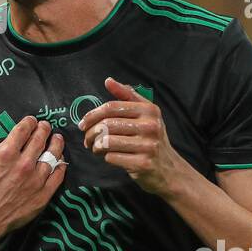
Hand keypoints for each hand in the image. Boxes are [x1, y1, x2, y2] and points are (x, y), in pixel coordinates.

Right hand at [0, 110, 66, 244]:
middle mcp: (24, 164)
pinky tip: (60, 161)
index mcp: (6, 153)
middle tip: (45, 126)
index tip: (31, 121)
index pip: (24, 128)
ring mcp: (36, 180)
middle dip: (44, 129)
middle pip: (41, 138)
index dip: (29, 121)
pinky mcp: (43, 195)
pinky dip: (61, 166)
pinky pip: (58, 176)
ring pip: (53, 155)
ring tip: (57, 139)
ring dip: (56, 144)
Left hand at [79, 77, 189, 198]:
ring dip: (96, 146)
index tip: (82, 123)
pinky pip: (112, 157)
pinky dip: (105, 157)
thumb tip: (108, 80)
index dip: (92, 115)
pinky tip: (109, 157)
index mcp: (149, 110)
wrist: (169, 169)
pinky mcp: (143, 163)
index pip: (111, 107)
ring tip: (96, 148)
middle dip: (91, 133)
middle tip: (87, 140)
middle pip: (107, 125)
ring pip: (107, 141)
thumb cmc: (152, 139)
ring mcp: (148, 145)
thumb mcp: (145, 114)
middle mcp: (150, 126)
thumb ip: (127, 96)